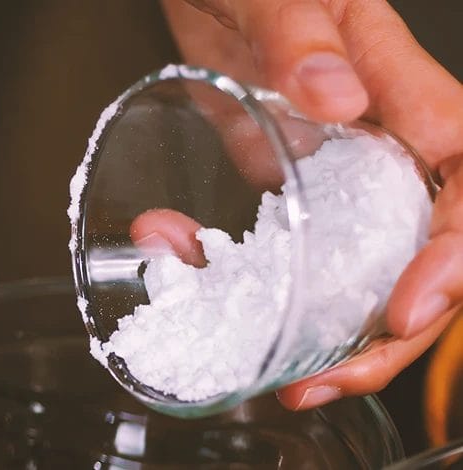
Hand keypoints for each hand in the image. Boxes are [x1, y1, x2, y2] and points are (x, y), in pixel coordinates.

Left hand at [160, 0, 462, 408]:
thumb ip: (301, 36)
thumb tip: (338, 101)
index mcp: (403, 92)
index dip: (454, 257)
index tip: (404, 309)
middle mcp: (383, 142)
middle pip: (427, 250)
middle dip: (397, 329)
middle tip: (332, 376)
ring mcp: (338, 170)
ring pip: (372, 266)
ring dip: (344, 334)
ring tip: (299, 382)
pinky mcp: (293, 185)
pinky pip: (305, 251)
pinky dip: (277, 293)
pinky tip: (242, 323)